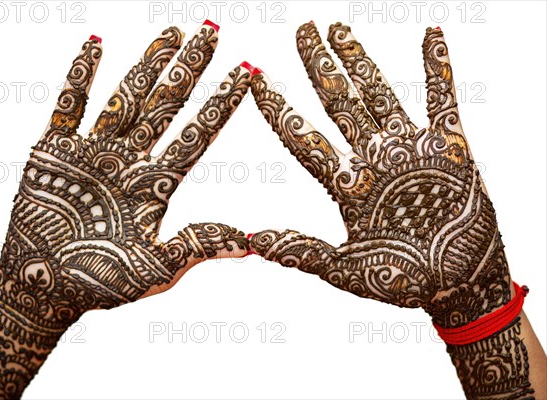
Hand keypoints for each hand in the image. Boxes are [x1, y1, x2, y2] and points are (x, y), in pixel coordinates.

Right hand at [0, 22, 250, 397]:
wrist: (43, 291)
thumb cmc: (100, 285)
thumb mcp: (156, 270)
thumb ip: (197, 246)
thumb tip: (251, 243)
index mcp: (156, 185)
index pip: (197, 135)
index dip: (222, 103)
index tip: (247, 72)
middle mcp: (130, 161)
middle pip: (166, 105)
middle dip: (189, 68)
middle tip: (211, 31)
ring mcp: (94, 151)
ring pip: (126, 96)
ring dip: (147, 64)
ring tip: (172, 33)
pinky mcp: (54, 150)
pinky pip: (69, 104)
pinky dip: (79, 75)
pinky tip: (95, 44)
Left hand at [250, 22, 508, 328]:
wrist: (458, 286)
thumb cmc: (403, 283)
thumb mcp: (348, 271)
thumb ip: (304, 251)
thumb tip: (252, 242)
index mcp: (344, 185)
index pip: (302, 137)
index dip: (277, 107)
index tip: (255, 76)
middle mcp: (371, 159)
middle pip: (337, 102)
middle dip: (318, 65)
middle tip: (301, 30)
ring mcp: (407, 149)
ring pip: (379, 92)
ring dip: (361, 59)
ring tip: (338, 28)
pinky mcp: (448, 147)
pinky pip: (443, 97)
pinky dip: (438, 67)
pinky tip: (430, 34)